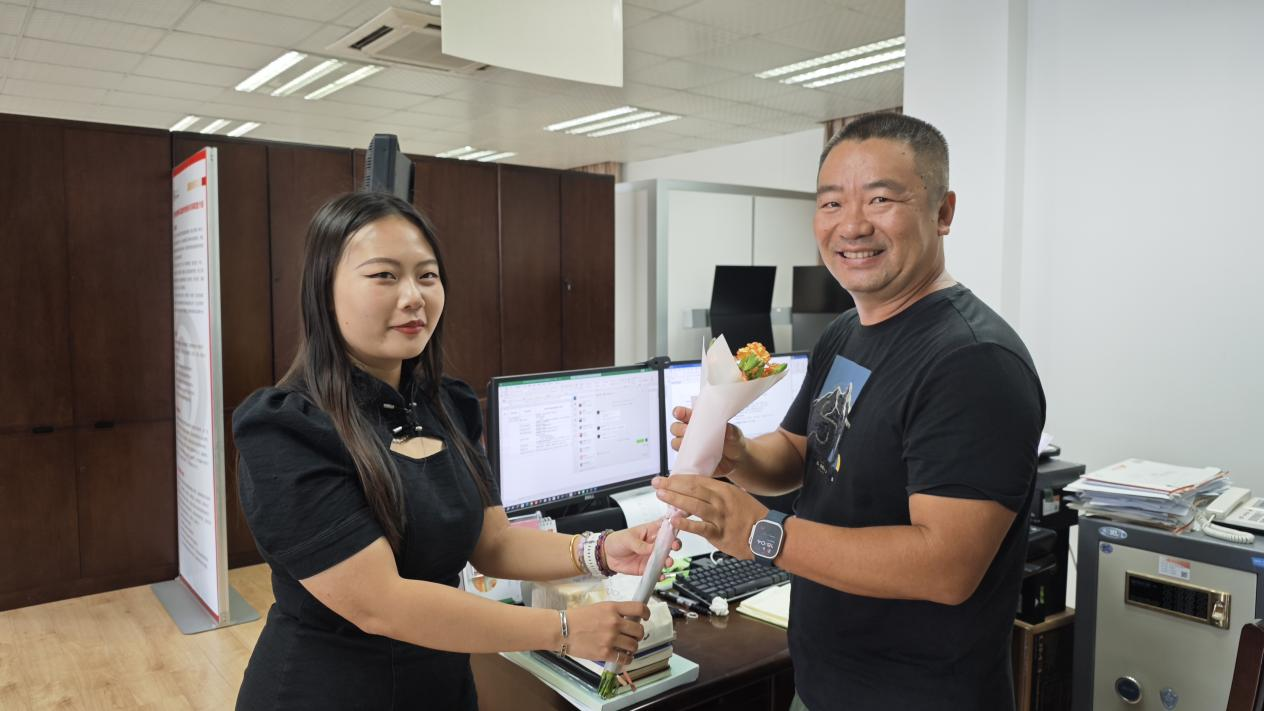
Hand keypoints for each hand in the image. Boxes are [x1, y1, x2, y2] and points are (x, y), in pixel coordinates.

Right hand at [564, 601, 649, 662]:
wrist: (562, 630)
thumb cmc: (578, 617)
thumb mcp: (599, 607)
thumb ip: (615, 612)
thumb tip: (630, 619)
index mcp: (612, 608)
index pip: (639, 608)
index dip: (646, 613)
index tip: (645, 617)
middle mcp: (614, 623)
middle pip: (639, 631)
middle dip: (639, 635)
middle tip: (633, 636)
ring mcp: (610, 639)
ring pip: (634, 646)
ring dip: (633, 647)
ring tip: (627, 647)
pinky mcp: (604, 653)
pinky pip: (624, 658)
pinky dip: (627, 659)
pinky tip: (624, 657)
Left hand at [602, 521, 681, 575]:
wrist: (607, 555)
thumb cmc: (617, 541)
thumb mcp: (628, 539)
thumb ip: (640, 545)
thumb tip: (652, 548)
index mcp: (651, 531)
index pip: (666, 527)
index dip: (674, 527)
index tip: (679, 529)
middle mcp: (654, 544)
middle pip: (670, 543)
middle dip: (675, 544)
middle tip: (674, 546)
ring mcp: (652, 556)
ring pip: (665, 558)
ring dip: (669, 560)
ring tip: (668, 562)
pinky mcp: (647, 567)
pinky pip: (656, 571)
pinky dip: (660, 574)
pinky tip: (661, 575)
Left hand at [652, 475, 766, 559]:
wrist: (767, 534)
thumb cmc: (752, 517)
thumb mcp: (736, 497)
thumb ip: (718, 493)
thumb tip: (699, 489)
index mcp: (724, 490)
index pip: (698, 480)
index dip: (680, 478)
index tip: (667, 477)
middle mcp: (721, 501)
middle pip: (693, 489)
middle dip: (672, 485)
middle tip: (657, 483)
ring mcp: (720, 517)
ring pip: (694, 505)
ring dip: (675, 499)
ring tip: (661, 495)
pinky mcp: (719, 534)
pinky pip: (700, 527)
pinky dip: (686, 524)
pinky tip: (673, 520)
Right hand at [670, 406, 745, 475]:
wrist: (737, 461)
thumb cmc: (733, 442)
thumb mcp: (735, 434)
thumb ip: (731, 431)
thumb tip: (728, 429)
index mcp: (700, 421)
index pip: (684, 414)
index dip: (679, 412)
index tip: (679, 413)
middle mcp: (692, 433)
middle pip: (675, 428)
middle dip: (678, 428)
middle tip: (686, 430)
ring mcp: (691, 447)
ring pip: (675, 443)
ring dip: (679, 444)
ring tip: (690, 446)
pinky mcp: (691, 460)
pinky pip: (682, 459)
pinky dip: (684, 459)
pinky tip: (691, 458)